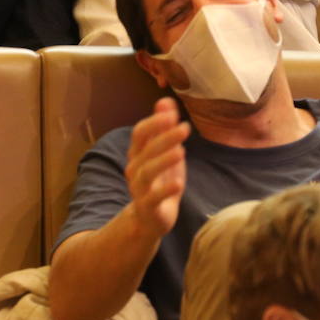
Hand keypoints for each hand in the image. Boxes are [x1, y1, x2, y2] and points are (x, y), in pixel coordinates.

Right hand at [124, 97, 189, 237]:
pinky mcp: (148, 207)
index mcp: (138, 153)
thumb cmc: (160, 181)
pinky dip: (165, 189)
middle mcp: (135, 169)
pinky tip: (179, 183)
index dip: (154, 122)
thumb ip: (164, 128)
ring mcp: (139, 189)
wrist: (151, 218)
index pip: (140, 133)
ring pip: (147, 172)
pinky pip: (153, 198)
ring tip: (182, 151)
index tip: (172, 113)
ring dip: (164, 160)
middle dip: (164, 137)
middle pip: (146, 150)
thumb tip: (165, 100)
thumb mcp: (165, 153)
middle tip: (185, 127)